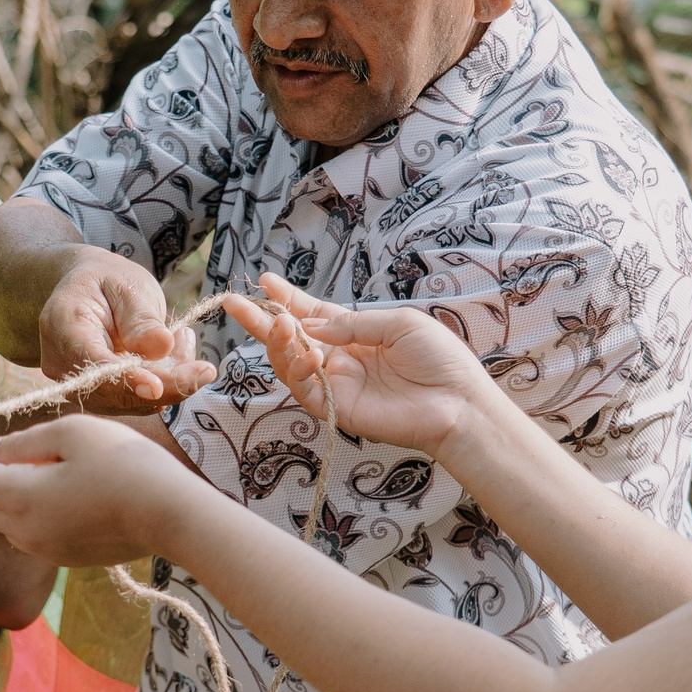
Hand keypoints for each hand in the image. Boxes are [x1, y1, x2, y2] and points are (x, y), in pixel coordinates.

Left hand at [0, 416, 213, 565]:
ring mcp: (44, 549)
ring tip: (25, 457)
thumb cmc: (124, 463)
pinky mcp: (64, 556)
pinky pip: (26, 529)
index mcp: (19, 498)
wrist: (171, 514)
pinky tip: (49, 483)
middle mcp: (23, 532)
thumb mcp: (70, 433)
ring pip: (0, 517)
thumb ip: (21, 441)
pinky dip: (23, 505)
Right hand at [38, 247, 215, 412]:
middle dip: (163, 386)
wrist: (89, 290)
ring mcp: (78, 384)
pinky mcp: (98, 396)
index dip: (125, 379)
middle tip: (204, 369)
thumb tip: (161, 347)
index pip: (92, 363)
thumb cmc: (108, 281)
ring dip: (168, 383)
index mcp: (63, 326)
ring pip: (128, 402)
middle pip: (112, 393)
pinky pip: (135, 401)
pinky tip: (176, 355)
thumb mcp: (128, 285)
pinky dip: (163, 385)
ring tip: (185, 343)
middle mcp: (61, 363)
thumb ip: (142, 318)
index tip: (159, 386)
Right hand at [221, 274, 496, 455]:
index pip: (312, 315)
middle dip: (260, 322)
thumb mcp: (396, 324)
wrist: (458, 402)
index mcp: (355, 334)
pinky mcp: (338, 410)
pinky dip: (299, 372)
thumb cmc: (438, 358)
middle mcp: (340, 359)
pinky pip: (306, 391)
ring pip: (290, 365)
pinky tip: (309, 355)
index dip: (288, 299)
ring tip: (279, 325)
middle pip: (290, 340)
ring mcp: (337, 386)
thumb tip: (309, 323)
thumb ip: (351, 323)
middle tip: (233, 302)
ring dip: (279, 345)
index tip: (264, 281)